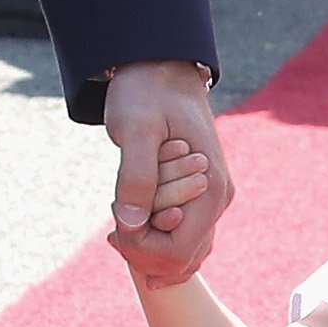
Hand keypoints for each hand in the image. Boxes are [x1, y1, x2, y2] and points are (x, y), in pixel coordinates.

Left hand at [102, 61, 228, 285]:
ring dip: (149, 249)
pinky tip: (133, 225)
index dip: (140, 250)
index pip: (178, 251)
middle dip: (144, 253)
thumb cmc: (146, 93)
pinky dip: (158, 240)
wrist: (161, 68)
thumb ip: (136, 175)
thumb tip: (130, 224)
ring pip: (186, 252)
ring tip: (118, 228)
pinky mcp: (200, 194)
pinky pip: (184, 235)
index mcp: (209, 188)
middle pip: (183, 258)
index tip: (112, 230)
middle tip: (110, 233)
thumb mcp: (135, 129)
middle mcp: (217, 198)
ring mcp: (211, 198)